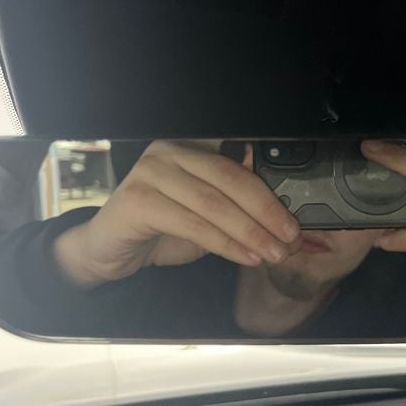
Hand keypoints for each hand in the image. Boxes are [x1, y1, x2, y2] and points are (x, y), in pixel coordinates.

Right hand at [53, 140, 299, 287]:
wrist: (110, 250)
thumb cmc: (162, 229)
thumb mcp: (209, 218)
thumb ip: (240, 212)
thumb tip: (287, 226)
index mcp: (193, 147)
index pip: (242, 163)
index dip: (271, 192)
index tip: (295, 221)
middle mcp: (171, 152)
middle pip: (231, 178)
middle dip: (266, 212)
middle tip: (290, 238)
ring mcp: (151, 172)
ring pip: (214, 203)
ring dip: (250, 232)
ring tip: (273, 253)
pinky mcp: (137, 200)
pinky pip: (193, 223)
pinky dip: (225, 244)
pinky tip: (245, 257)